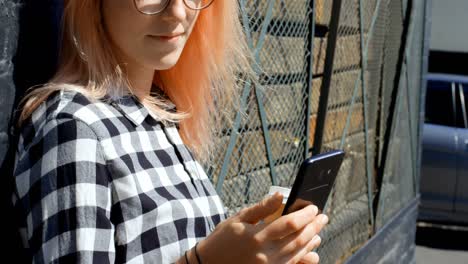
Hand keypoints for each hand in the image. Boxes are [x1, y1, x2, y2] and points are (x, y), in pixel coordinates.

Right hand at [196, 192, 327, 263]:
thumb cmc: (222, 238)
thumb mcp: (238, 219)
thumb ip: (261, 208)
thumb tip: (280, 195)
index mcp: (257, 237)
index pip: (290, 224)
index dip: (305, 215)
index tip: (313, 207)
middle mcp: (265, 255)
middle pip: (298, 239)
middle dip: (314, 227)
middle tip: (323, 217)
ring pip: (298, 254)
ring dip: (311, 241)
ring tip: (318, 231)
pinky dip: (305, 257)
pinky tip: (311, 250)